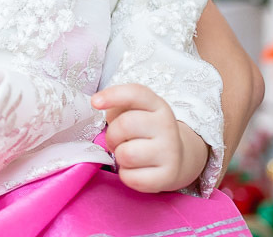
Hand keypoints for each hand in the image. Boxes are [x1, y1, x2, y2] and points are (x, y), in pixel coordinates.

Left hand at [93, 83, 208, 192]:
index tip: (95, 102)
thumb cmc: (144, 131)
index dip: (113, 95)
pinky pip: (132, 178)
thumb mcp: (134, 111)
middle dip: (112, 135)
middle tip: (116, 141)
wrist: (177, 157)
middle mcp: (167, 126)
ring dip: (119, 156)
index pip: (136, 93)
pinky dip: (127, 175)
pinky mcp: (169, 176)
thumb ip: (117, 104)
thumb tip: (97, 103)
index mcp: (157, 106)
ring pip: (127, 154)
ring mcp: (171, 152)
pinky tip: (136, 169)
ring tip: (128, 154)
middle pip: (125, 125)